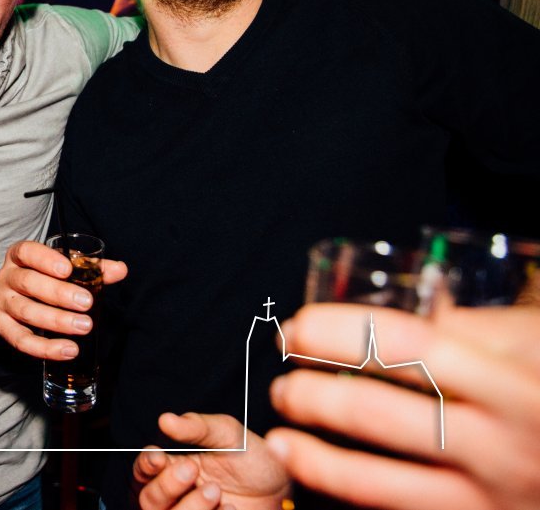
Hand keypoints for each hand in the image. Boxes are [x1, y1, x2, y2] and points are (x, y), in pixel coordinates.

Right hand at [0, 239, 126, 358]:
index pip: (27, 252)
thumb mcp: (67, 268)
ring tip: (84, 326)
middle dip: (58, 293)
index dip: (45, 260)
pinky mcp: (3, 326)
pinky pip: (20, 340)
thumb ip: (92, 268)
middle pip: (28, 283)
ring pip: (26, 311)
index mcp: (20, 256)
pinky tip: (68, 350)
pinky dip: (44, 348)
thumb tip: (121, 270)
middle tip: (86, 302)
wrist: (25, 297)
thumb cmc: (48, 278)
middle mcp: (7, 277)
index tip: (67, 269)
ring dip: (56, 321)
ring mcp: (2, 302)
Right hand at [132, 413, 289, 509]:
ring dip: (190, 506)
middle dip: (167, 486)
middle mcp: (176, 494)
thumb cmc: (253, 458)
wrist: (285, 489)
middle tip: (192, 470)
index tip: (159, 456)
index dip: (146, 464)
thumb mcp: (228, 434)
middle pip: (148, 499)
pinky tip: (231, 509)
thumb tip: (166, 420)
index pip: (144, 469)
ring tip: (216, 491)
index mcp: (173, 466)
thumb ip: (196, 427)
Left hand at [266, 303, 539, 509]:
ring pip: (372, 481)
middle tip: (283, 381)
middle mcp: (499, 447)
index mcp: (511, 386)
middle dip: (310, 395)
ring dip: (312, 455)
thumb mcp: (529, 347)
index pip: (402, 346)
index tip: (298, 328)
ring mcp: (485, 500)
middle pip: (374, 414)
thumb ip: (468, 327)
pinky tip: (313, 474)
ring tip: (282, 433)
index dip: (336, 333)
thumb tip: (392, 306)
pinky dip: (342, 493)